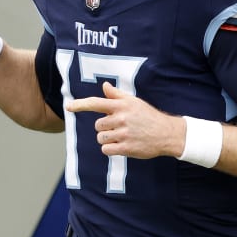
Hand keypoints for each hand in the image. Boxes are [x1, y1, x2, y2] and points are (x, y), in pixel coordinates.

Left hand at [65, 83, 183, 159]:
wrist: (167, 133)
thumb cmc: (148, 116)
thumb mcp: (134, 102)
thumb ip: (117, 95)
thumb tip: (104, 86)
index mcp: (122, 105)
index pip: (96, 103)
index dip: (80, 105)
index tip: (69, 107)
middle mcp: (121, 118)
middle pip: (98, 125)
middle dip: (105, 128)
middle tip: (119, 127)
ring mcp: (124, 134)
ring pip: (101, 138)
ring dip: (107, 139)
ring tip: (121, 136)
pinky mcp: (126, 148)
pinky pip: (106, 149)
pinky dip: (110, 149)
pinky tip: (121, 145)